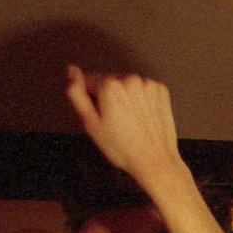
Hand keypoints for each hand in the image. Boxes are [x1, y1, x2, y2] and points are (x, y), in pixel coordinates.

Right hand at [66, 67, 182, 185]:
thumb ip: (77, 94)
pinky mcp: (161, 90)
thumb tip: (72, 71)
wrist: (155, 161)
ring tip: (130, 121)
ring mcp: (147, 84)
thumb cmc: (124, 149)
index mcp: (110, 85)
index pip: (89, 80)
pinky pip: (143, 89)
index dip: (91, 98)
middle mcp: (129, 79)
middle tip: (116, 121)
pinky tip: (142, 117)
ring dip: (125, 97)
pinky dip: (141, 99)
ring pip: (127, 85)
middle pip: (109, 81)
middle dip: (109, 97)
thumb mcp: (91, 124)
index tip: (100, 114)